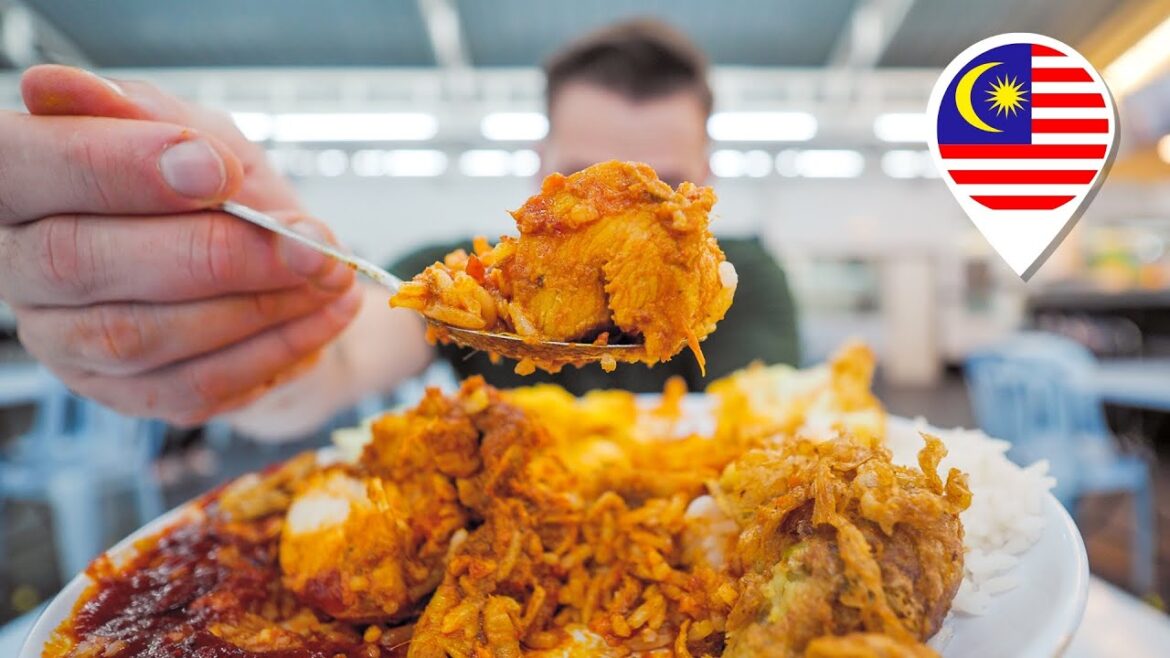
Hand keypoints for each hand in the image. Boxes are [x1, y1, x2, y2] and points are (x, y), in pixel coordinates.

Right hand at [0, 66, 360, 424]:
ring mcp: (63, 340)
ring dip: (256, 306)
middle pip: (79, 262)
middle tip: (309, 242)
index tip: (215, 169)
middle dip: (213, 252)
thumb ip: (149, 116)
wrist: (265, 265)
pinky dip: (273, 349)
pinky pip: (191, 385)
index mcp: (18, 181)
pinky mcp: (119, 393)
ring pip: (141, 335)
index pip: (19, 165)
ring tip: (330, 274)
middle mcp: (20, 266)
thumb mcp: (197, 132)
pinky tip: (324, 315)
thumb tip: (61, 86)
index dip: (113, 167)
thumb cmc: (215, 189)